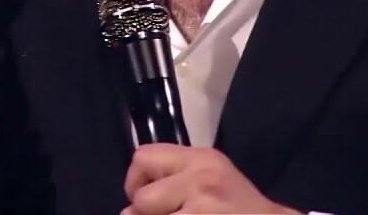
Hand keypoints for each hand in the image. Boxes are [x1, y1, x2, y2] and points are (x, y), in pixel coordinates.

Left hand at [121, 144, 301, 214]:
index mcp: (201, 158)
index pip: (143, 158)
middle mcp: (201, 179)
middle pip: (142, 199)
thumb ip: (173, 181)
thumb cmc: (239, 208)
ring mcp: (203, 208)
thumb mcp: (211, 179)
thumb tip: (128, 209)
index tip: (147, 202)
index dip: (136, 182)